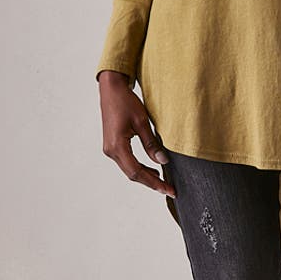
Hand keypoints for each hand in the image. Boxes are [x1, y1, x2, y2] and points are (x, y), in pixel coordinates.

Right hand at [98, 70, 175, 198]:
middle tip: (170, 189)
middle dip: (152, 183)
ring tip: (163, 181)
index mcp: (117, 146)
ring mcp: (110, 149)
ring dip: (146, 176)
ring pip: (129, 170)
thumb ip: (151, 144)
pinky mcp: (112, 145)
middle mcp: (111, 151)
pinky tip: (152, 169)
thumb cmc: (125, 102)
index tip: (169, 189)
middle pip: (133, 174)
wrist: (111, 90)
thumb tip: (163, 161)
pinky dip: (139, 168)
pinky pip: (127, 162)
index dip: (154, 183)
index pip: (137, 172)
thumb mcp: (142, 122)